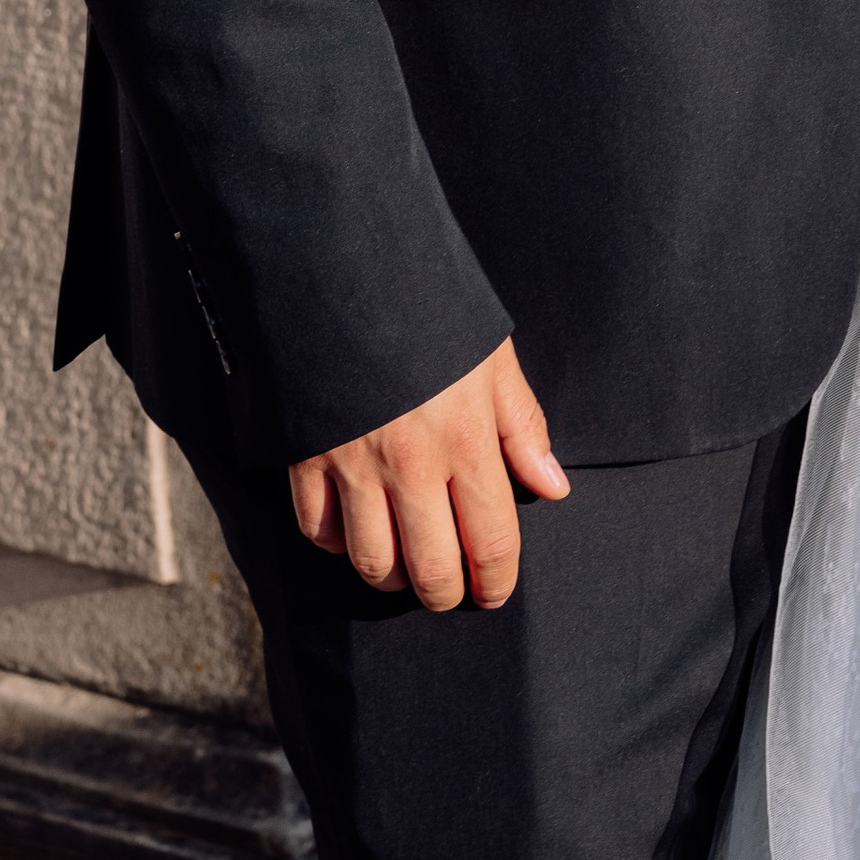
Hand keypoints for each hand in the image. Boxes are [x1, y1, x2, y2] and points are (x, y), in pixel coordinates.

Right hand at [289, 337, 568, 609]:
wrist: (345, 267)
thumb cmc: (429, 310)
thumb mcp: (490, 357)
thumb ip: (521, 425)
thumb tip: (553, 487)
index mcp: (466, 437)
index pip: (492, 539)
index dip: (497, 580)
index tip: (495, 591)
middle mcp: (412, 463)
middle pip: (431, 569)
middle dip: (447, 592)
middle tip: (452, 587)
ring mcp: (354, 464)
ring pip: (373, 563)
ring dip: (393, 577)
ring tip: (405, 566)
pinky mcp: (306, 458)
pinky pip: (318, 532)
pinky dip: (336, 544)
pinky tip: (354, 530)